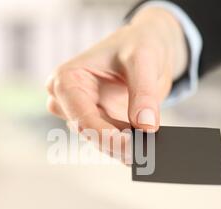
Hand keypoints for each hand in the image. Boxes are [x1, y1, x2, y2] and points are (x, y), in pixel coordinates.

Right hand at [46, 7, 187, 161]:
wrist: (146, 46)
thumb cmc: (137, 43)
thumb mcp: (143, 59)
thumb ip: (143, 93)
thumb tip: (146, 127)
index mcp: (66, 80)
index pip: (82, 118)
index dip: (106, 136)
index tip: (132, 148)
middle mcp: (67, 100)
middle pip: (90, 134)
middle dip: (119, 145)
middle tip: (149, 153)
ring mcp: (82, 114)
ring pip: (101, 142)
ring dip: (127, 148)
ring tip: (154, 151)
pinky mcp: (99, 124)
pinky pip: (113, 142)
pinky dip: (132, 145)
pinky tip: (150, 147)